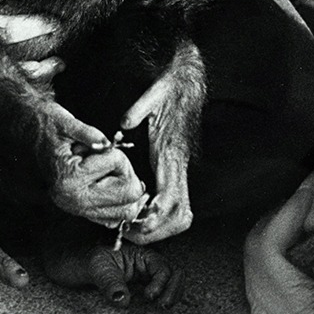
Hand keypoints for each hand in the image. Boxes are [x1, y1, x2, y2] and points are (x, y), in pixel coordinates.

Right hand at [36, 101, 146, 225]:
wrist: (31, 136)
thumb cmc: (49, 127)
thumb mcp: (68, 123)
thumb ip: (89, 134)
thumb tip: (106, 143)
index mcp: (69, 179)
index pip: (118, 165)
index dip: (117, 152)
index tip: (102, 147)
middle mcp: (72, 201)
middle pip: (128, 195)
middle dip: (127, 173)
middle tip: (111, 160)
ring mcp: (77, 209)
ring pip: (126, 211)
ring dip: (126, 189)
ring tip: (110, 172)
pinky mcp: (82, 211)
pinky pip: (114, 218)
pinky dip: (121, 202)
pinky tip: (113, 186)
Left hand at [41, 238, 183, 309]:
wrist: (59, 252)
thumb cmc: (76, 253)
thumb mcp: (93, 265)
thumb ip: (109, 281)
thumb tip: (123, 300)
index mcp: (139, 251)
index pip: (163, 267)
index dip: (162, 282)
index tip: (149, 296)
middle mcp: (142, 260)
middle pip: (171, 272)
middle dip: (173, 288)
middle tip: (162, 305)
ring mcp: (137, 271)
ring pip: (165, 280)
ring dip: (169, 292)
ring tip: (160, 305)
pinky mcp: (129, 281)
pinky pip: (152, 287)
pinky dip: (159, 295)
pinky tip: (150, 306)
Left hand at [117, 53, 199, 244]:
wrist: (188, 81)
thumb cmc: (169, 88)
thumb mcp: (154, 94)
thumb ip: (139, 109)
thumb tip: (124, 122)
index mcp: (172, 151)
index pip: (170, 193)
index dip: (155, 214)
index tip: (138, 223)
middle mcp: (180, 164)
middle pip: (180, 212)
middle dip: (158, 230)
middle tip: (132, 233)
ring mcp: (182, 167)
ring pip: (183, 212)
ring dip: (162, 228)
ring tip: (136, 230)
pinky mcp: (178, 167)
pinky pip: (178, 202)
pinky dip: (164, 217)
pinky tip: (144, 214)